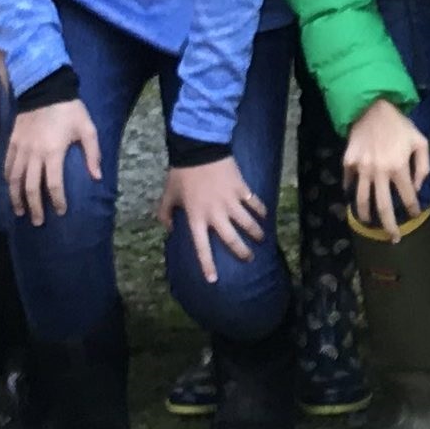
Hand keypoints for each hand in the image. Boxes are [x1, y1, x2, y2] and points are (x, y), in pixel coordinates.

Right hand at [5, 98, 99, 222]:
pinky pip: (7, 165)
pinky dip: (8, 179)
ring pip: (15, 179)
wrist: (45, 88)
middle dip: (34, 206)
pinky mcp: (13, 142)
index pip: (54, 184)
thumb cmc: (69, 109)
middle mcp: (34, 153)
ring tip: (19, 211)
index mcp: (53, 151)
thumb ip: (92, 154)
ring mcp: (21, 148)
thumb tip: (97, 177)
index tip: (61, 211)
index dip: (57, 200)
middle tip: (37, 222)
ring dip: (16, 197)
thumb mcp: (87, 128)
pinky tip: (10, 187)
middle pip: (31, 187)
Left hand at [161, 156, 270, 282]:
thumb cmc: (182, 174)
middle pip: (232, 239)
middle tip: (249, 258)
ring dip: (256, 233)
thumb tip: (170, 229)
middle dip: (242, 252)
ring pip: (248, 223)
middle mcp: (216, 214)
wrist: (199, 149)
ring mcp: (231, 202)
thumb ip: (165, 214)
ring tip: (261, 239)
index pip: (202, 247)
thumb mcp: (168, 195)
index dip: (207, 265)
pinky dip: (260, 210)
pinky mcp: (241, 189)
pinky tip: (264, 215)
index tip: (213, 280)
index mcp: (196, 218)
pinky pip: (254, 203)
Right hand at [343, 99, 429, 229]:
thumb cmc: (399, 125)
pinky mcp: (348, 163)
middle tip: (394, 238)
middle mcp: (379, 172)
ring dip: (366, 216)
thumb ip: (423, 166)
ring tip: (370, 225)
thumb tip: (417, 187)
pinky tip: (356, 201)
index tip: (415, 215)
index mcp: (398, 167)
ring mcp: (361, 169)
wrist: (371, 107)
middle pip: (383, 207)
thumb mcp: (420, 141)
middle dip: (389, 226)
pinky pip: (349, 184)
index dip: (412, 209)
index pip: (407, 197)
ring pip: (362, 200)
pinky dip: (351, 194)